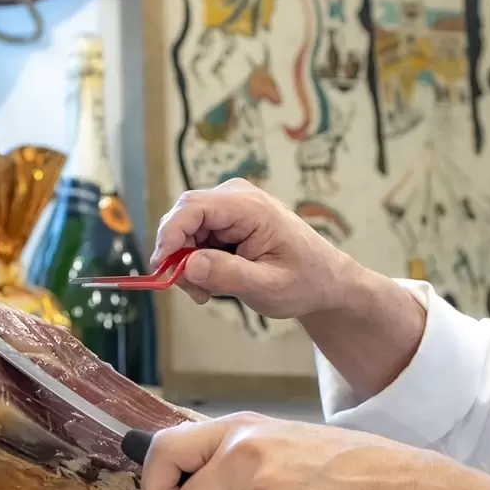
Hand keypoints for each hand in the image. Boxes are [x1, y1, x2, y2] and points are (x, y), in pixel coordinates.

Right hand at [152, 180, 427, 398]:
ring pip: (186, 229)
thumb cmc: (305, 282)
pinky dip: (197, 261)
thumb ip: (228, 275)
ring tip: (210, 292)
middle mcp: (236, 197)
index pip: (192, 208)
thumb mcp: (268, 287)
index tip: (162, 270)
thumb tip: (187, 266)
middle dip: (178, 255)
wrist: (326, 280)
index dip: (169, 236)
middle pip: (183, 217)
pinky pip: (196, 236)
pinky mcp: (228, 219)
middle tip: (195, 293)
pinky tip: (215, 282)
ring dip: (188, 263)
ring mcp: (231, 206)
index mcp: (249, 207)